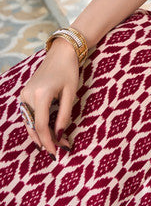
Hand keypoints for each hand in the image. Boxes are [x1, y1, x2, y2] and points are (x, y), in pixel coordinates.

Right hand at [18, 38, 78, 158]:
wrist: (61, 52)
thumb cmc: (69, 71)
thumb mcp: (70, 93)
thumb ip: (64, 115)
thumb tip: (60, 135)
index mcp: (40, 95)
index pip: (42, 125)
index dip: (49, 141)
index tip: (57, 153)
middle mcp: (28, 95)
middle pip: (34, 126)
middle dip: (46, 140)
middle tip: (59, 150)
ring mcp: (24, 94)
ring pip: (29, 122)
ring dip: (41, 134)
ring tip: (54, 143)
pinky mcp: (25, 93)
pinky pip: (29, 114)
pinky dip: (36, 124)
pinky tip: (46, 132)